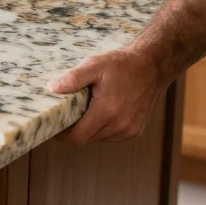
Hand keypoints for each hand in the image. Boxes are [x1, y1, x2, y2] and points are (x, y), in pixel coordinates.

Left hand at [49, 47, 171, 143]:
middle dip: (75, 129)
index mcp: (107, 111)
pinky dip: (102, 128)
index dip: (63, 134)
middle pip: (86, 139)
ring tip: (89, 108)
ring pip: (98, 139)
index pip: (77, 137)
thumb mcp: (95, 65)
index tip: (56, 123)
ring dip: (89, 129)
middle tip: (71, 111)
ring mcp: (129, 131)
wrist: (152, 67)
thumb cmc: (122, 65)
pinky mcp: (135, 132)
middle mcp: (120, 125)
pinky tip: (104, 111)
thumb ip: (73, 78)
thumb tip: (53, 88)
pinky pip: (110, 137)